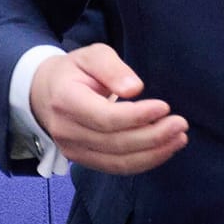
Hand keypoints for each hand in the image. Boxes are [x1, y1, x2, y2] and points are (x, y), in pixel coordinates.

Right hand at [28, 44, 187, 174]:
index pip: (104, 117)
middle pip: (115, 143)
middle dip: (153, 136)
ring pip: (118, 161)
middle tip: (180, 124)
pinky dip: (144, 162)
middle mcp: (66, 130)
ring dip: (153, 153)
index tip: (165, 107)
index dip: (137, 116)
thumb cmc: (73, 71)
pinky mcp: (83, 161)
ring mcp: (73, 150)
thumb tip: (135, 89)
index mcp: (66, 100)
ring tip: (179, 139)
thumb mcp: (91, 55)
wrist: (43, 93)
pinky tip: (164, 149)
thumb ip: (112, 68)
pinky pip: (116, 167)